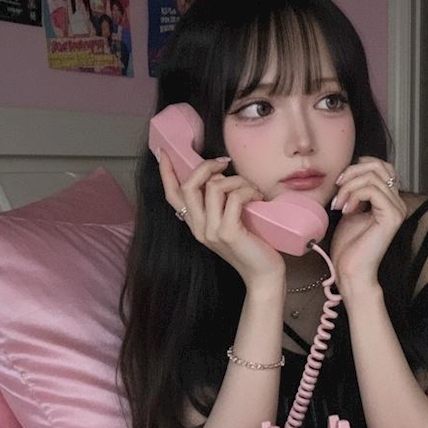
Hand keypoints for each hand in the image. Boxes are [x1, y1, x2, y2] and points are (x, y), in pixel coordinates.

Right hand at [157, 150, 284, 287]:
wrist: (264, 275)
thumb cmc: (252, 245)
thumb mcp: (230, 222)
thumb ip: (219, 204)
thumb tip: (219, 175)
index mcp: (196, 225)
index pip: (173, 196)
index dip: (166, 173)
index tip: (163, 152)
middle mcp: (199, 228)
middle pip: (189, 186)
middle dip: (206, 167)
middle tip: (225, 162)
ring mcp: (211, 232)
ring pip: (214, 188)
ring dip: (237, 180)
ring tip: (252, 189)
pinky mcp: (228, 233)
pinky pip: (233, 198)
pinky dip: (248, 191)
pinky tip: (258, 198)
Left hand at [329, 156, 405, 290]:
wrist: (351, 271)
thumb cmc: (349, 247)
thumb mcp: (350, 210)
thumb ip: (355, 192)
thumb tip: (349, 173)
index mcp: (389, 200)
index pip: (382, 166)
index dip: (359, 166)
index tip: (340, 183)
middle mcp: (397, 202)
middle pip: (379, 166)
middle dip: (352, 172)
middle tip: (337, 189)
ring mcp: (397, 209)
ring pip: (372, 177)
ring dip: (348, 187)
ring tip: (338, 205)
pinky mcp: (391, 216)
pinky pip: (372, 191)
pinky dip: (353, 196)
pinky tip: (345, 210)